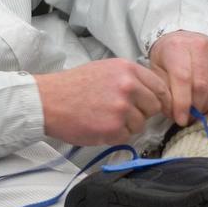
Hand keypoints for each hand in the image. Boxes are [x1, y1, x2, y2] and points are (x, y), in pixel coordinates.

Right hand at [34, 58, 171, 144]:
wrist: (48, 101)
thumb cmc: (72, 86)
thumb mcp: (105, 69)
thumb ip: (129, 78)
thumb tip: (150, 93)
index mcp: (127, 69)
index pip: (159, 87)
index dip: (159, 100)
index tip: (155, 107)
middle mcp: (128, 86)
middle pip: (154, 107)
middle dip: (141, 113)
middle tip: (121, 113)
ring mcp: (122, 108)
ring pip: (140, 124)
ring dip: (126, 126)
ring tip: (104, 118)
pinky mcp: (113, 128)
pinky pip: (126, 137)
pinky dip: (114, 136)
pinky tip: (98, 126)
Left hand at [148, 30, 207, 126]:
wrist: (182, 36)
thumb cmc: (167, 56)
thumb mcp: (157, 70)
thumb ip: (164, 91)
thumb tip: (173, 114)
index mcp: (178, 47)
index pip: (183, 79)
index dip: (182, 103)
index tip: (180, 119)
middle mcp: (200, 46)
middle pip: (202, 85)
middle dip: (195, 107)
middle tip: (188, 118)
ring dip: (207, 105)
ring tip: (197, 111)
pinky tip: (207, 100)